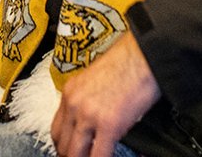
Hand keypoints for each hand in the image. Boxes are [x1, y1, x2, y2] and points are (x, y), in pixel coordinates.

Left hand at [50, 33, 159, 156]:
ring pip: (75, 153)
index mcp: (70, 92)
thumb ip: (87, 101)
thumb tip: (90, 123)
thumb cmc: (127, 63)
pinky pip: (99, 155)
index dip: (62, 146)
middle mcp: (75, 103)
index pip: (56, 129)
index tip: (70, 151)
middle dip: (70, 156)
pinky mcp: (109, 124)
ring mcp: (90, 115)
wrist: (145, 54)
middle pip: (62, 144)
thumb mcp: (95, 80)